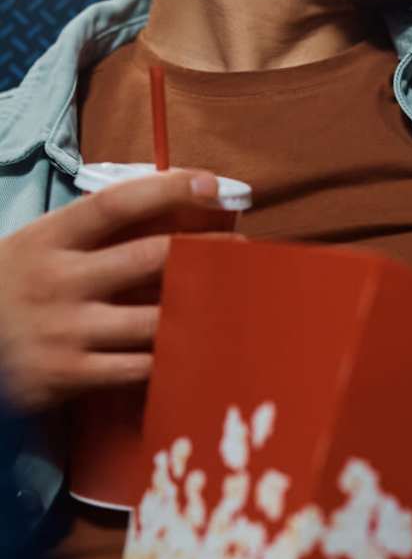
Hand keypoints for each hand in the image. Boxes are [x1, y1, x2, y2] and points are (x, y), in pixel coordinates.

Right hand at [0, 169, 220, 412]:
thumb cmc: (7, 291)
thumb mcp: (32, 248)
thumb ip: (85, 233)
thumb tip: (161, 205)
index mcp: (48, 239)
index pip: (115, 204)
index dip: (167, 188)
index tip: (210, 183)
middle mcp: (57, 280)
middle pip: (150, 258)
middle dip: (206, 251)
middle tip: (242, 249)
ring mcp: (64, 330)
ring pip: (154, 318)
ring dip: (201, 310)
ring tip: (235, 302)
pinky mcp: (68, 375)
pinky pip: (138, 367)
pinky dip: (172, 359)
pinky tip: (197, 350)